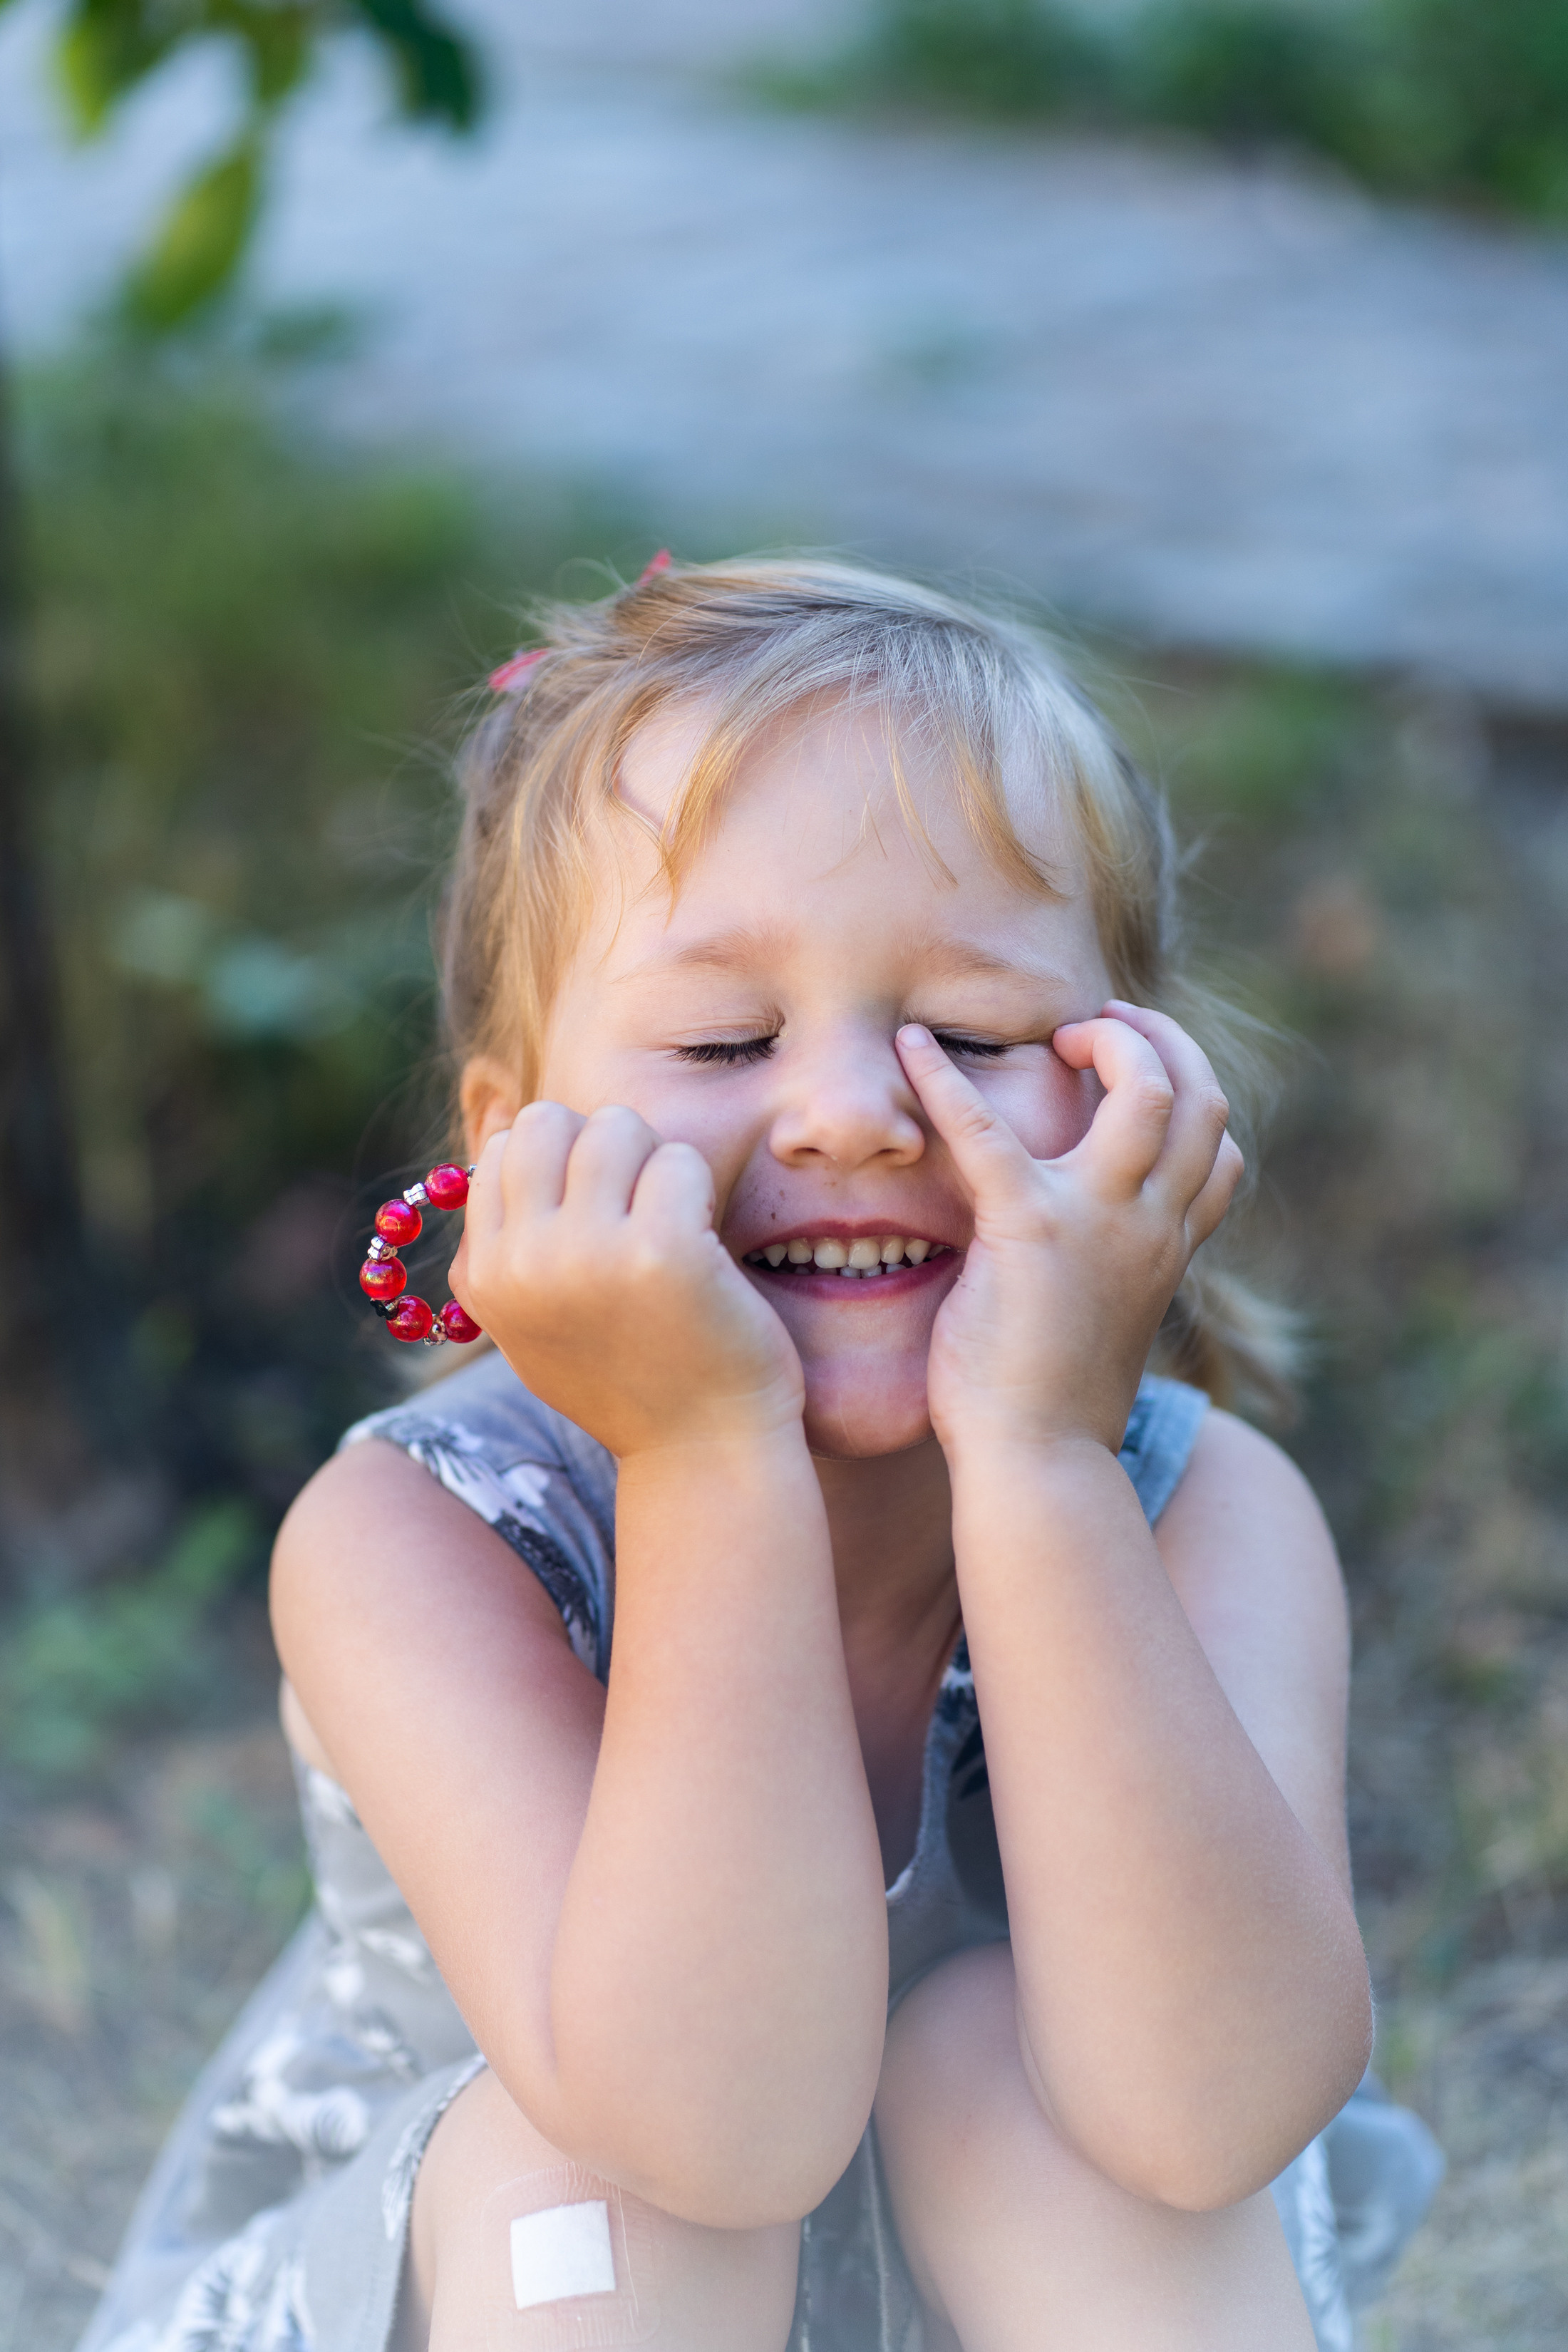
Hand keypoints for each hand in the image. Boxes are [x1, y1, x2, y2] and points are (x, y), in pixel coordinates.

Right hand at [450, 1104, 805, 1459]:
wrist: (704, 1451)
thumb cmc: (632, 1377)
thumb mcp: (536, 1320)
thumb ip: (507, 1239)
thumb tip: (499, 1132)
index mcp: (484, 1276)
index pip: (504, 1147)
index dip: (562, 1161)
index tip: (600, 1211)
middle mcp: (522, 1263)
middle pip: (550, 1120)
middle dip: (602, 1144)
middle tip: (640, 1202)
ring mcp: (587, 1254)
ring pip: (616, 1128)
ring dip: (656, 1163)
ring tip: (673, 1223)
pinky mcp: (660, 1250)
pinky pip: (679, 1160)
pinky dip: (700, 1189)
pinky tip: (706, 1244)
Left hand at [897, 1004, 1242, 1456]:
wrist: (1039, 1463)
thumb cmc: (1053, 1407)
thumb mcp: (1106, 1323)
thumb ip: (1109, 1269)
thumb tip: (1078, 1253)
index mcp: (1168, 1249)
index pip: (1220, 1151)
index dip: (1188, 1097)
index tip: (1138, 1074)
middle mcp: (1151, 1225)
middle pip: (1200, 1098)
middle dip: (1159, 1042)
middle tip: (1097, 1028)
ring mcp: (1101, 1222)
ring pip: (1147, 1092)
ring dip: (1108, 1044)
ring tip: (1056, 1033)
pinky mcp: (1028, 1228)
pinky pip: (988, 1131)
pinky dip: (944, 1079)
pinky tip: (909, 1046)